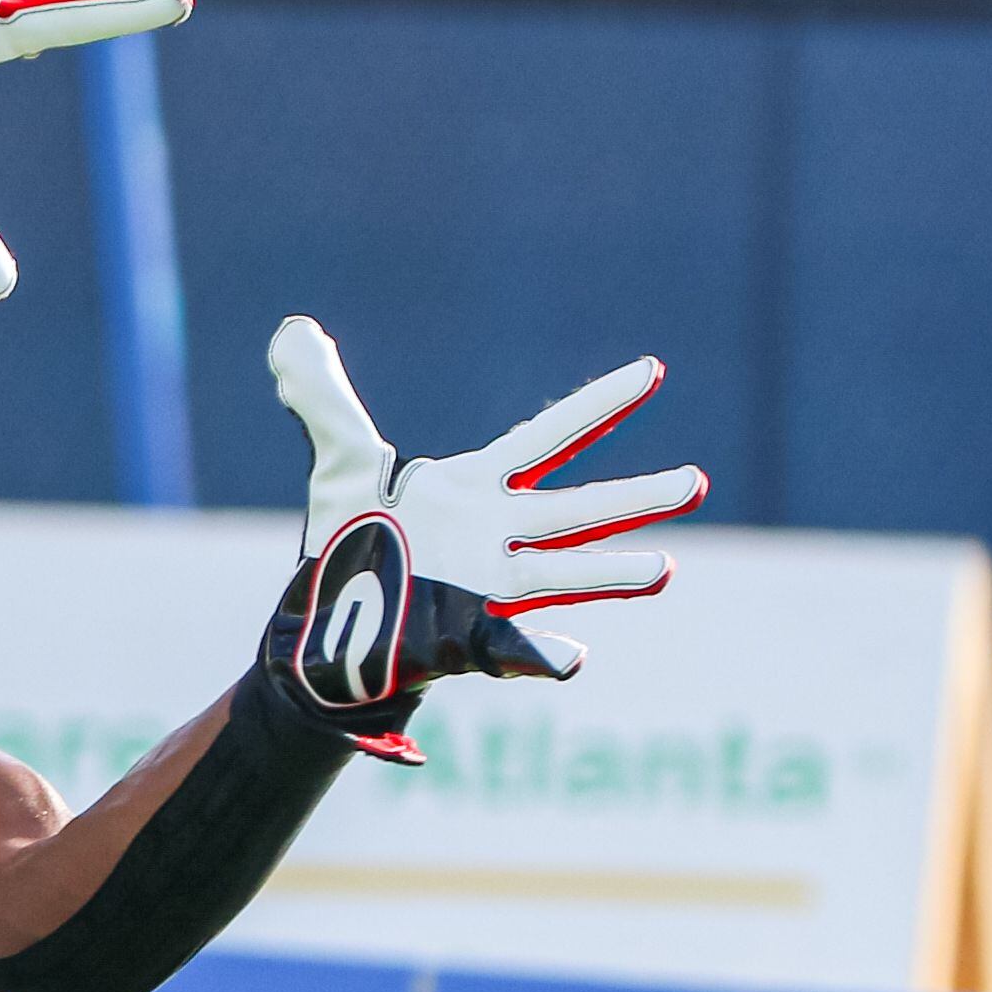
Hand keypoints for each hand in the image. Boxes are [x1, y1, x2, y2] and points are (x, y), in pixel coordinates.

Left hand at [262, 316, 708, 759]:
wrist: (329, 626)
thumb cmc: (353, 543)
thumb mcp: (339, 464)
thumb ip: (325, 399)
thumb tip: (293, 332)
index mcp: (476, 486)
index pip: (548, 435)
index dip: (599, 403)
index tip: (653, 369)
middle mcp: (497, 535)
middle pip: (575, 510)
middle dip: (635, 498)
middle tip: (698, 482)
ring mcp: (487, 589)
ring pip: (561, 576)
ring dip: (610, 573)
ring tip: (663, 569)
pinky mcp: (466, 639)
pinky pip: (514, 649)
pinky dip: (543, 656)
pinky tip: (573, 659)